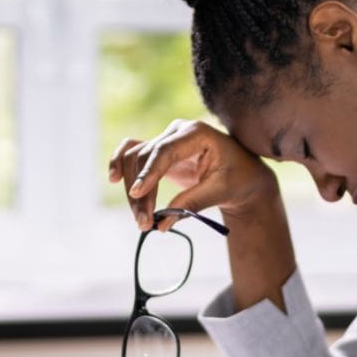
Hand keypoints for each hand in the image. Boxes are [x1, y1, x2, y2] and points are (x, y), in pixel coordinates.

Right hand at [108, 119, 279, 231]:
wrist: (243, 176)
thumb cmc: (238, 179)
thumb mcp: (221, 191)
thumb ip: (192, 203)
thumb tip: (162, 224)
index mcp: (197, 133)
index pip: (165, 150)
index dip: (149, 172)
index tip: (136, 194)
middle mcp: (177, 132)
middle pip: (145, 158)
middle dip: (141, 192)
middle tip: (144, 224)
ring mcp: (166, 140)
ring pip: (135, 160)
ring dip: (131, 190)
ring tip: (141, 221)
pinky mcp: (159, 152)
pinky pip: (132, 153)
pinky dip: (120, 164)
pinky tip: (113, 178)